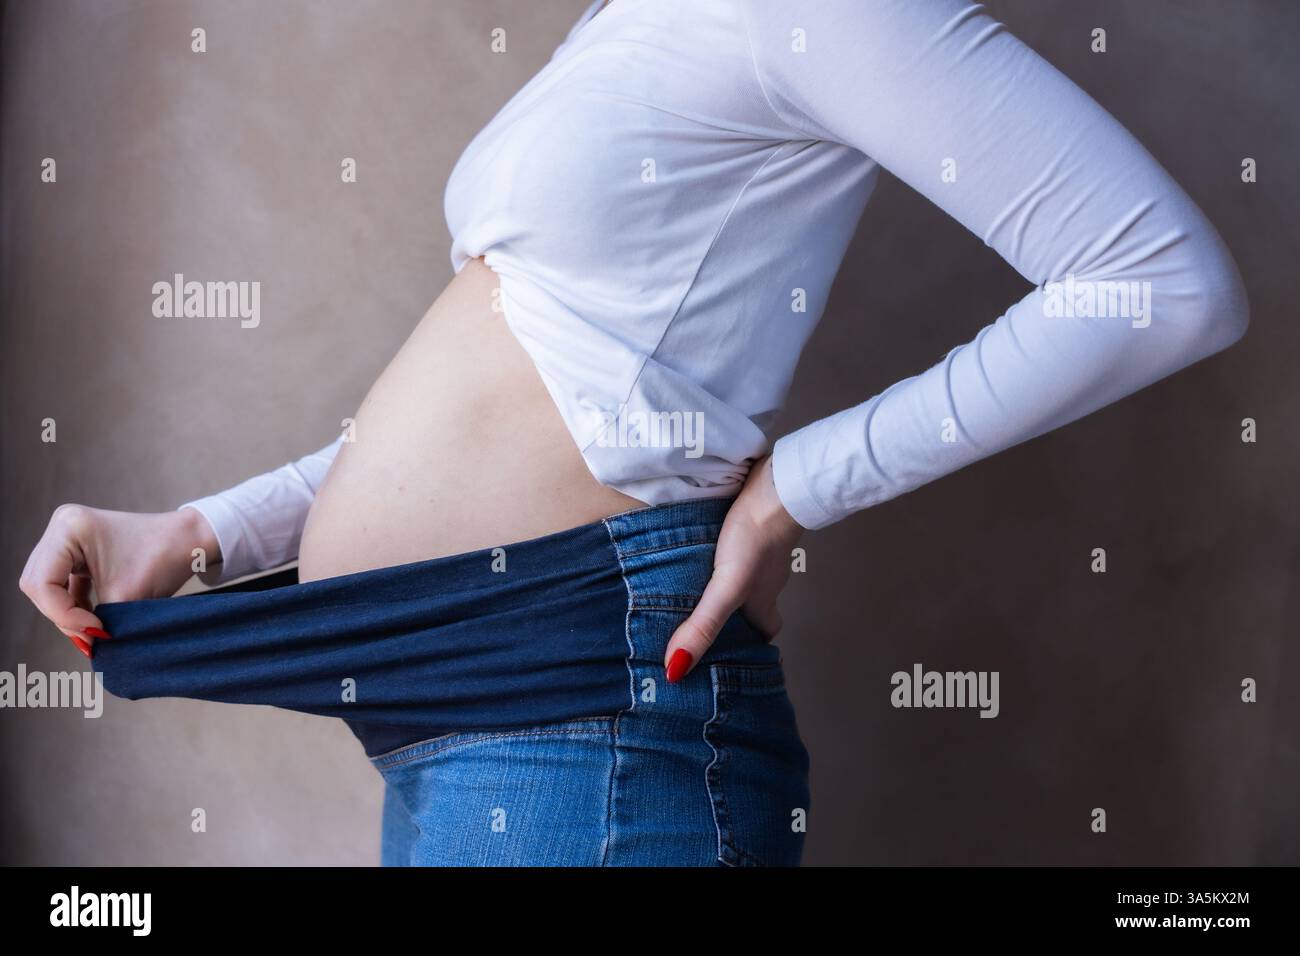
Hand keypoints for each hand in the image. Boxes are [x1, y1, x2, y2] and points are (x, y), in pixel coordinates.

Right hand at [18, 505, 219, 657]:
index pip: (42, 584)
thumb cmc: (165, 559)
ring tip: (98, 632)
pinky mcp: (77, 553)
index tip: (97, 632)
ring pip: (48, 588)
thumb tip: (82, 649)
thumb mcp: (127, 597)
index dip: (64, 615)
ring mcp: (68, 539)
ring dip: (69, 614)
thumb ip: (95, 623)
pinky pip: (63, 586)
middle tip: (94, 638)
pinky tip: (96, 621)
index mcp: (69, 527)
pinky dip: (76, 607)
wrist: (192, 542)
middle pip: (39, 586)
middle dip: (63, 616)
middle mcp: (62, 527)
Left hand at [663, 454, 804, 681]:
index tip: (727, 654)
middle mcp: (764, 580)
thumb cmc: (758, 538)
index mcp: (763, 601)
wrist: (778, 483)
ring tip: (686, 587)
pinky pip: (734, 547)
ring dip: (719, 582)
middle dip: (728, 616)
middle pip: (750, 606)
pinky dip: (720, 552)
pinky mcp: (749, 526)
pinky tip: (698, 548)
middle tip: (696, 621)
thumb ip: (704, 624)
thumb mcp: (727, 588)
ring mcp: (760, 551)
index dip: (750, 646)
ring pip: (741, 576)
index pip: (762, 635)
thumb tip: (677, 669)